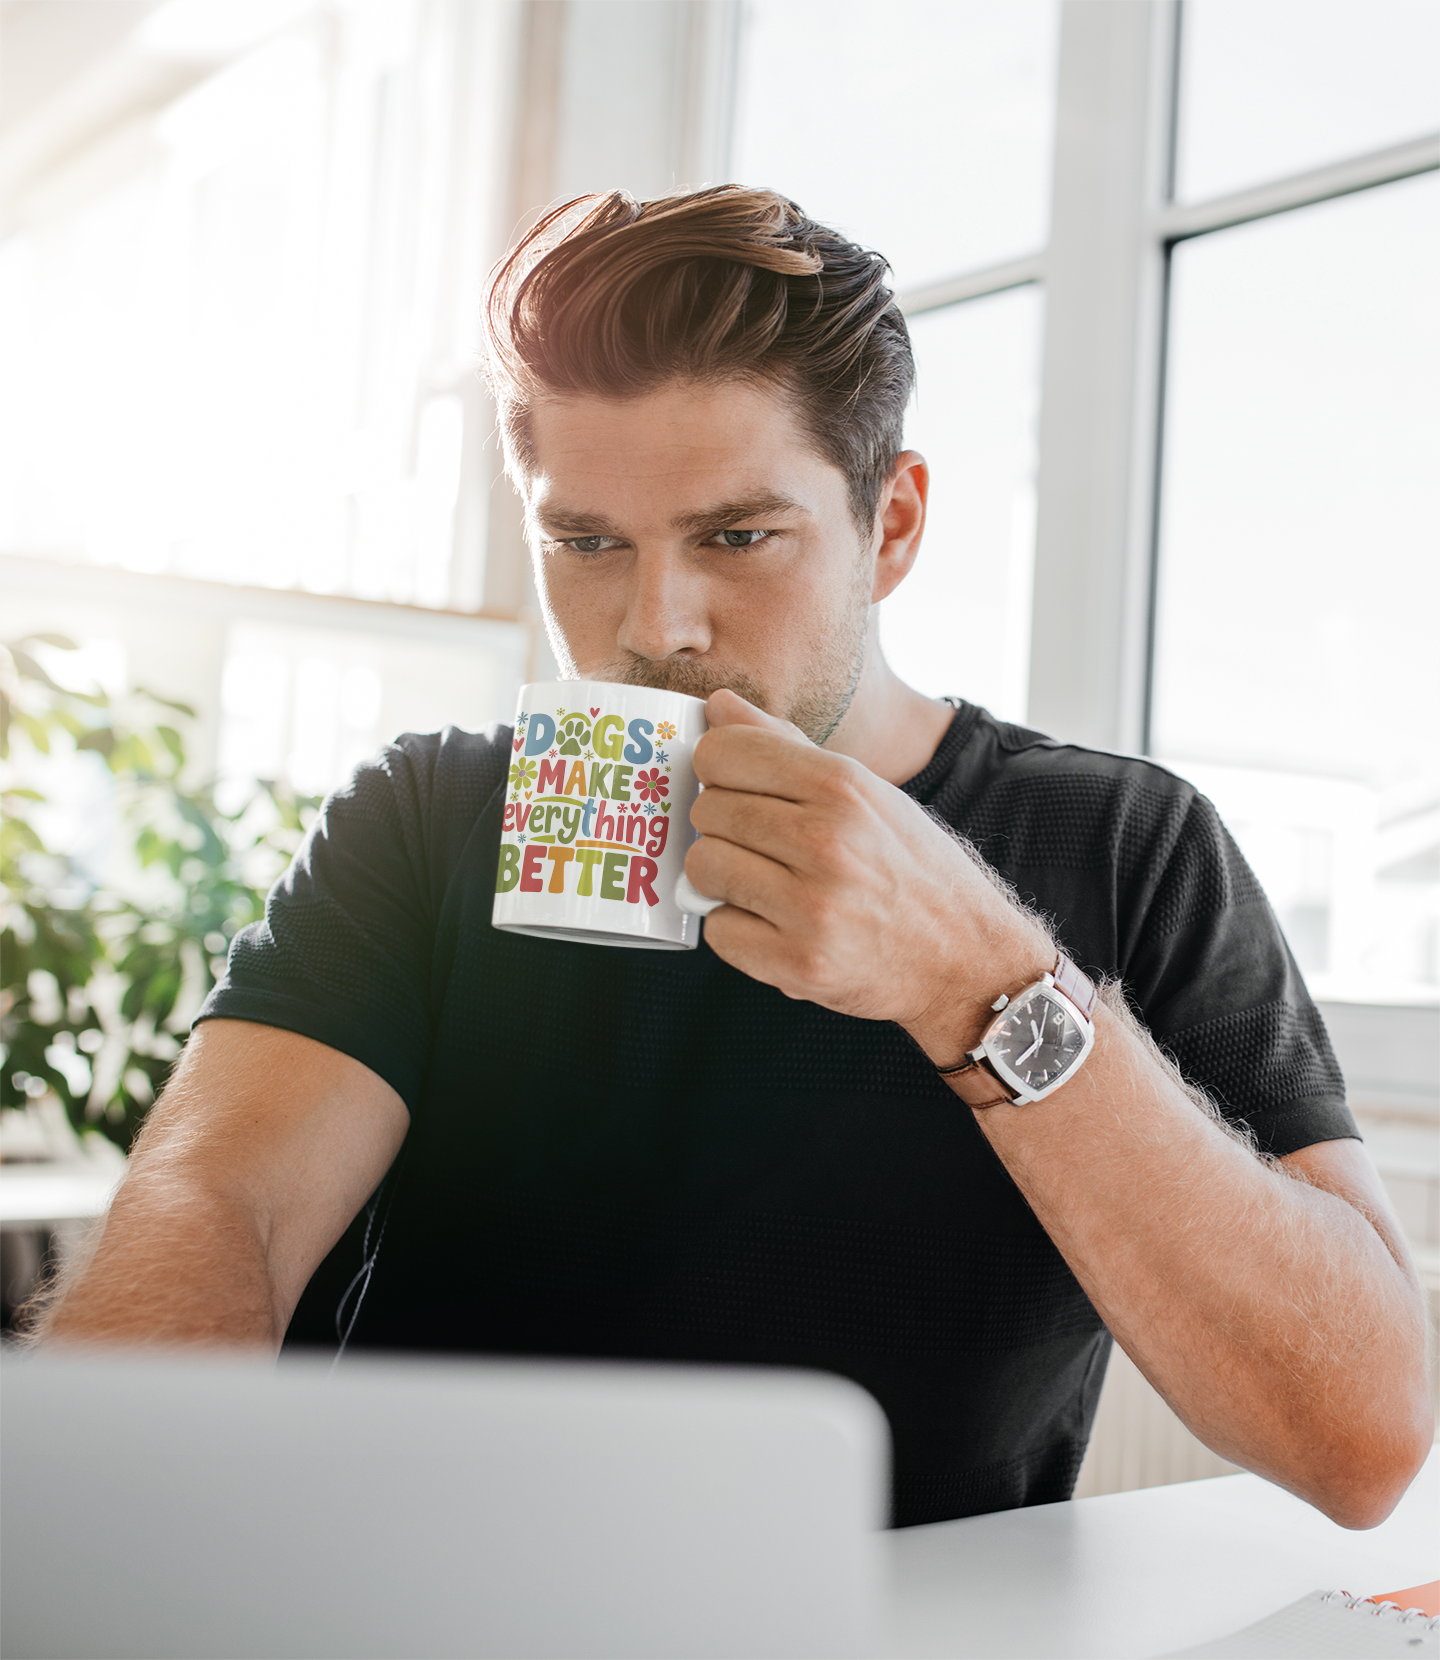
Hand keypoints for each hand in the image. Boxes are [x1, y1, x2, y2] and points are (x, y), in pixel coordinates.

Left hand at [685, 691, 1053, 1058]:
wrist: (964, 955)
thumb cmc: (909, 867)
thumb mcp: (864, 791)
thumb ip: (784, 745)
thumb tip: (718, 704)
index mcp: (842, 785)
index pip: (722, 753)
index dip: (719, 771)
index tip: (739, 789)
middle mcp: (826, 841)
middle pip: (708, 811)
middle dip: (724, 827)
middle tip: (761, 846)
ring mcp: (812, 907)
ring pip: (702, 869)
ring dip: (722, 879)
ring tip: (765, 884)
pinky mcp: (798, 963)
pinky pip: (718, 931)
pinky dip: (737, 930)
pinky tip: (774, 926)